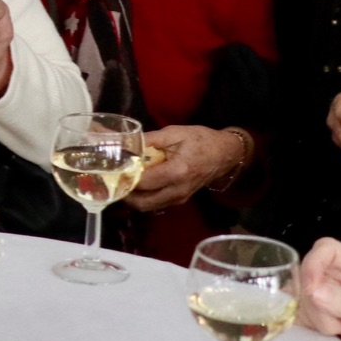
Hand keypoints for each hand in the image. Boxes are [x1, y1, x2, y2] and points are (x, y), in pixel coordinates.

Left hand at [126, 126, 243, 210]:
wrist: (224, 154)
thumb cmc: (201, 140)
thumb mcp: (175, 133)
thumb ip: (150, 139)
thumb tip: (128, 144)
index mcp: (177, 171)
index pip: (144, 182)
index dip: (127, 177)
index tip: (115, 169)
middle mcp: (178, 190)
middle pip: (143, 202)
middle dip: (126, 193)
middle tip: (116, 179)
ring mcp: (180, 198)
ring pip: (148, 207)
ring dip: (134, 198)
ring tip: (125, 181)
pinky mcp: (180, 200)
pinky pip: (156, 204)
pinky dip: (144, 198)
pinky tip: (139, 185)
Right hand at [295, 236, 340, 340]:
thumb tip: (316, 288)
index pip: (329, 249)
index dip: (315, 262)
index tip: (311, 287)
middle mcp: (335, 280)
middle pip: (306, 272)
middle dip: (315, 301)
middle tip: (336, 324)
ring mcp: (315, 297)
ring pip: (294, 294)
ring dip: (311, 318)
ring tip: (334, 333)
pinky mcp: (301, 314)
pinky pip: (286, 311)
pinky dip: (298, 326)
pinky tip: (318, 336)